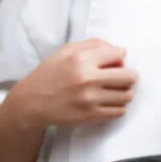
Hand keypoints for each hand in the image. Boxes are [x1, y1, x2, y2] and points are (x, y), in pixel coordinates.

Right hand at [5, 39, 137, 130]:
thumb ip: (93, 45)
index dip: (119, 57)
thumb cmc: (49, 73)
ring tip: (113, 90)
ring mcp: (90, 99)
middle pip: (129, 76)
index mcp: (80, 59)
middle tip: (121, 77)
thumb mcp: (66, 51)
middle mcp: (87, 79)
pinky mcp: (91, 116)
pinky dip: (118, 106)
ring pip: (127, 95)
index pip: (118, 54)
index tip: (115, 62)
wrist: (32, 102)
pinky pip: (119, 111)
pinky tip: (108, 102)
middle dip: (128, 75)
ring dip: (124, 92)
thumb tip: (121, 51)